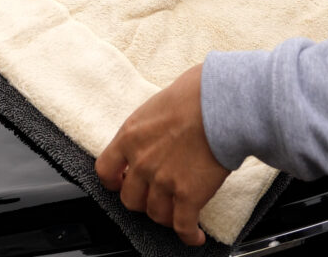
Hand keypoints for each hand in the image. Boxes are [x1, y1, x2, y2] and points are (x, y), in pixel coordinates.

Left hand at [96, 64, 230, 245]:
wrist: (222, 101)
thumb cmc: (197, 92)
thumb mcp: (160, 102)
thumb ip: (152, 123)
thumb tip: (163, 125)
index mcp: (130, 137)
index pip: (105, 170)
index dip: (114, 182)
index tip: (123, 182)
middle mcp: (142, 162)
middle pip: (131, 199)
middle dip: (143, 201)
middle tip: (155, 197)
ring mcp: (164, 181)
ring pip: (156, 215)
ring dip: (167, 217)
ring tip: (178, 214)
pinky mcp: (189, 195)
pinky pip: (183, 225)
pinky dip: (188, 235)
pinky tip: (194, 236)